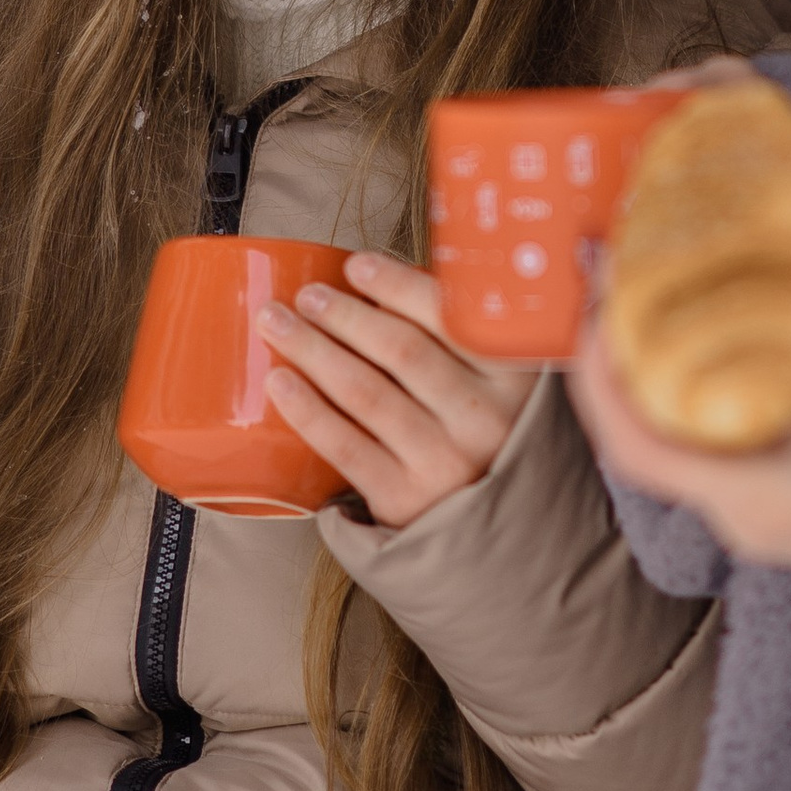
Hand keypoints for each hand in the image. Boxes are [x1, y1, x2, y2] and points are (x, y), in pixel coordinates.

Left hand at [258, 254, 531, 530]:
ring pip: (366, 393)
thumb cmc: (476, 429)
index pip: (448, 316)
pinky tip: (279, 382)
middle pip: (400, 350)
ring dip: (313, 350)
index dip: (395, 285)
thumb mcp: (492, 379)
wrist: (490, 524)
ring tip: (277, 324)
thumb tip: (373, 274)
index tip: (354, 266)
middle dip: (343, 315)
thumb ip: (452, 332)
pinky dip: (307, 410)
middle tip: (306, 295)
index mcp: (513, 375)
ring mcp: (445, 461)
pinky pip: (345, 446)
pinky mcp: (406, 498)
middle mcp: (484, 418)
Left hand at [567, 218, 790, 591]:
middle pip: (645, 436)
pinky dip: (701, 387)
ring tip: (651, 290)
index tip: (592, 299)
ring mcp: (769, 512)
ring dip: (656, 373)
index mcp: (758, 502)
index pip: (634, 444)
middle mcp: (748, 515)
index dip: (598, 374)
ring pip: (680, 439)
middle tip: (616, 273)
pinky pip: (719, 440)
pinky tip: (715, 335)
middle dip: (619, 359)